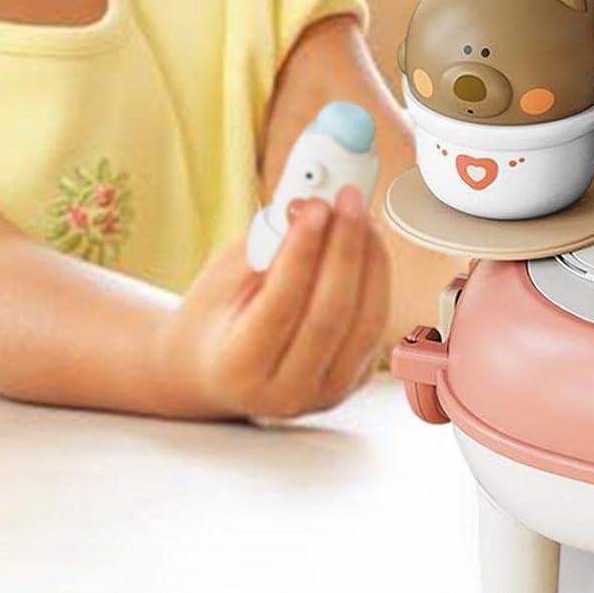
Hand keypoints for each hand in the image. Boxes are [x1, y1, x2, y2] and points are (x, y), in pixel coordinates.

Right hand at [154, 185, 389, 419]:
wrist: (215, 370)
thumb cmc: (215, 320)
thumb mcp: (220, 280)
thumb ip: (263, 247)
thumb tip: (308, 209)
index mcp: (238, 369)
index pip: (281, 307)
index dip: (302, 253)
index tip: (315, 208)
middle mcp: (285, 392)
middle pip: (331, 314)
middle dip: (345, 247)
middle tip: (347, 200)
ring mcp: (325, 392)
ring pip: (366, 321)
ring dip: (370, 258)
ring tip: (361, 215)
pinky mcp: (353, 380)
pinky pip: (376, 326)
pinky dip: (378, 279)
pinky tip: (369, 244)